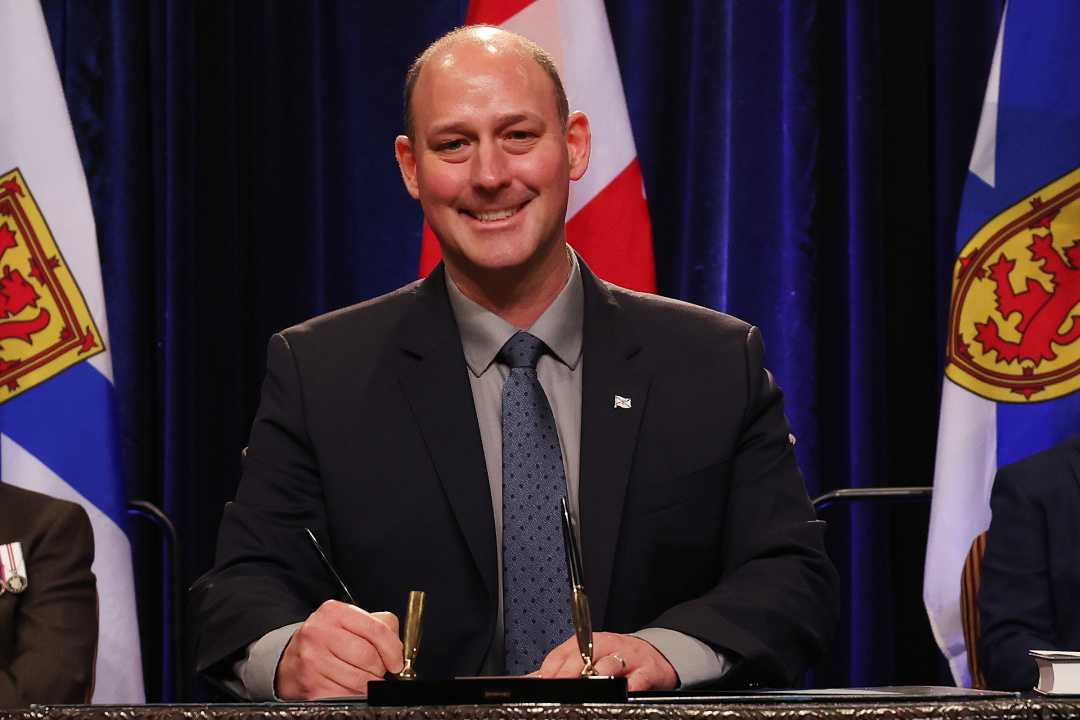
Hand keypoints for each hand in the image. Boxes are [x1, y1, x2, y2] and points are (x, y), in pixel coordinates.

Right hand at [275, 600, 402, 698]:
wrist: (289, 661)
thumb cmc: (324, 640)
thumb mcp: (347, 621)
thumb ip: (377, 625)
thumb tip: (398, 646)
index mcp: (333, 612)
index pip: (376, 630)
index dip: (393, 649)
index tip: (397, 661)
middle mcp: (320, 633)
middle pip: (369, 657)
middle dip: (380, 668)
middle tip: (377, 670)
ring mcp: (313, 660)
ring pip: (361, 679)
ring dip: (369, 684)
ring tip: (363, 677)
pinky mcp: (312, 684)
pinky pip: (347, 694)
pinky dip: (355, 694)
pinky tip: (349, 686)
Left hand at [534, 632, 677, 691]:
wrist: (658, 655)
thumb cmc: (619, 658)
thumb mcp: (591, 657)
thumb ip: (562, 667)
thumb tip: (531, 679)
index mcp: (589, 642)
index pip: (563, 652)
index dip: (551, 669)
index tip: (542, 683)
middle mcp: (607, 646)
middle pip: (583, 656)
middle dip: (568, 673)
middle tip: (559, 688)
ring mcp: (628, 658)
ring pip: (609, 664)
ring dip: (597, 675)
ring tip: (587, 687)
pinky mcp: (648, 671)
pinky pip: (637, 679)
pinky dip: (628, 686)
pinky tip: (620, 693)